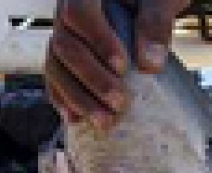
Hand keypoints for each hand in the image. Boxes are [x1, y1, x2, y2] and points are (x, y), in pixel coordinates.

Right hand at [47, 0, 188, 128]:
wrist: (147, 6)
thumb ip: (156, 21)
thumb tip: (150, 63)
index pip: (78, 12)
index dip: (97, 41)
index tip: (122, 66)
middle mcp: (66, 12)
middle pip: (64, 46)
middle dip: (92, 79)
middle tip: (121, 102)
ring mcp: (63, 36)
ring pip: (55, 67)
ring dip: (78, 98)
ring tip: (105, 121)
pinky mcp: (66, 59)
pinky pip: (55, 79)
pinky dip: (65, 100)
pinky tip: (79, 120)